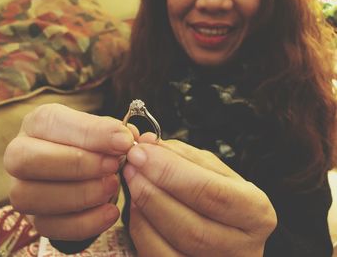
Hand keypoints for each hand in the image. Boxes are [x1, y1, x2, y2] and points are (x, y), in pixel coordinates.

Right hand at [4, 104, 137, 240]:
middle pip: (27, 159)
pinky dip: (84, 222)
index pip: (51, 122)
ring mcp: (21, 188)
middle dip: (77, 164)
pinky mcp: (34, 218)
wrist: (85, 172)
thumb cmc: (93, 146)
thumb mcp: (104, 131)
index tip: (124, 141)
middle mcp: (20, 154)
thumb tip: (127, 137)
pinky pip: (49, 226)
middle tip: (113, 166)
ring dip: (79, 194)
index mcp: (38, 124)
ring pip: (29, 196)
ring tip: (112, 187)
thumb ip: (115, 132)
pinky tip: (110, 212)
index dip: (90, 133)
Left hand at [123, 133, 276, 256]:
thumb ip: (184, 156)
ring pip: (172, 245)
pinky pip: (157, 255)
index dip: (172, 172)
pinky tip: (136, 204)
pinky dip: (141, 228)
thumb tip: (148, 144)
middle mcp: (243, 248)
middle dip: (153, 192)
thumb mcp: (214, 170)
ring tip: (132, 179)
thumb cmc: (222, 194)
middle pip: (191, 226)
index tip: (143, 152)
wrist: (229, 227)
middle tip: (132, 165)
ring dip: (144, 208)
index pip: (212, 193)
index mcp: (256, 213)